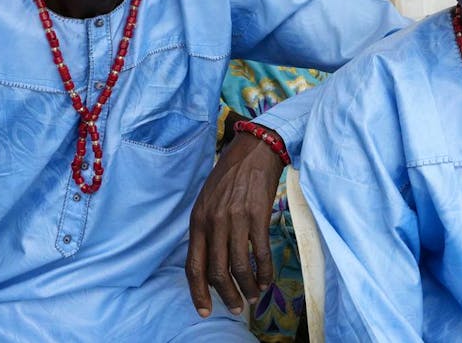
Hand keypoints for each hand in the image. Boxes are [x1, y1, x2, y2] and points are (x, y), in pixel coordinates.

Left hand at [187, 132, 284, 316]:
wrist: (253, 151)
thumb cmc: (228, 177)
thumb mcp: (206, 202)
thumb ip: (205, 231)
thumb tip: (210, 265)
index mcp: (197, 221)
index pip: (193, 266)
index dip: (198, 293)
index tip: (205, 310)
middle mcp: (213, 222)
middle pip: (217, 272)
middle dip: (228, 296)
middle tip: (236, 307)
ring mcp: (236, 220)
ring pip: (240, 267)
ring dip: (248, 287)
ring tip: (254, 296)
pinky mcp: (258, 216)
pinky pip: (260, 254)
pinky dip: (265, 272)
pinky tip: (268, 280)